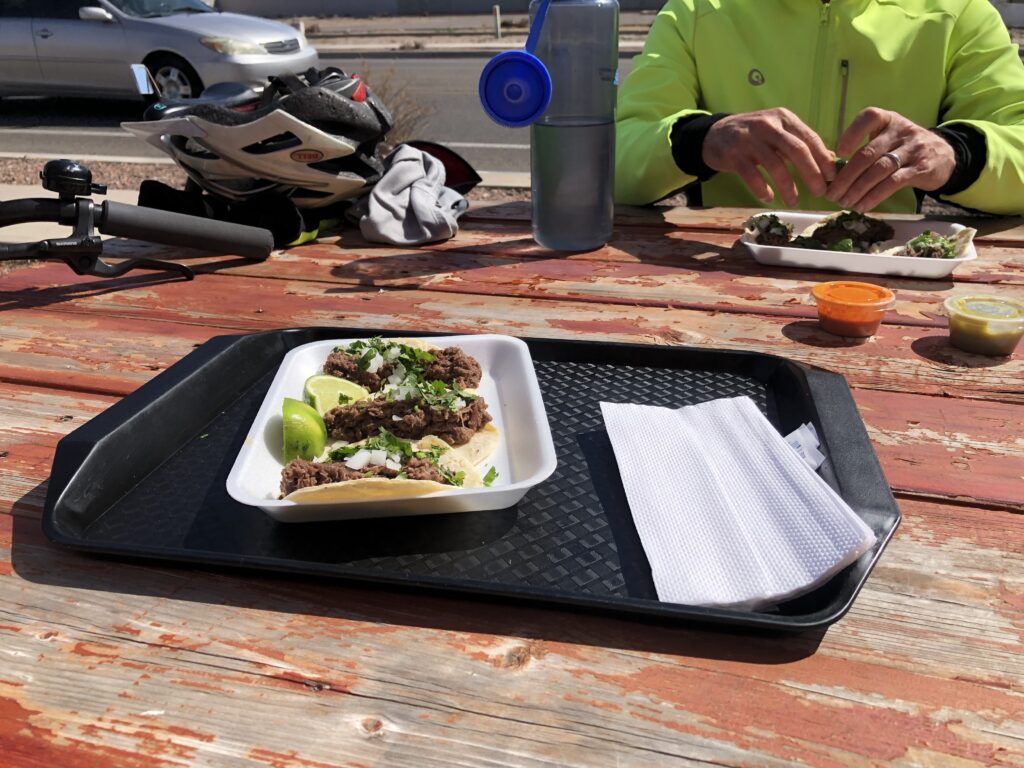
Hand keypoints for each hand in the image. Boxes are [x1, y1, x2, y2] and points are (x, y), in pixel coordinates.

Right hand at [702, 108, 835, 206]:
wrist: (715, 135)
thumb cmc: (753, 136)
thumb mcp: (778, 133)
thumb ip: (801, 144)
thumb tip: (831, 160)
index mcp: (783, 118)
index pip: (809, 138)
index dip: (823, 159)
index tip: (832, 178)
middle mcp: (768, 126)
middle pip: (796, 150)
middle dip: (811, 173)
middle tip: (819, 192)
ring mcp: (749, 140)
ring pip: (775, 165)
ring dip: (787, 186)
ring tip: (794, 201)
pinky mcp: (733, 155)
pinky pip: (752, 175)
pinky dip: (762, 189)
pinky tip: (769, 197)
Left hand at [827, 108, 955, 211]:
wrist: (944, 154)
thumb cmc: (903, 148)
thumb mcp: (886, 139)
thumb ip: (862, 148)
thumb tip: (829, 168)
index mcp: (887, 119)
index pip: (869, 118)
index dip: (852, 134)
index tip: (838, 152)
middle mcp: (900, 131)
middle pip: (868, 153)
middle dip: (846, 176)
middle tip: (832, 194)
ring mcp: (912, 149)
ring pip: (879, 170)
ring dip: (858, 189)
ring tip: (844, 203)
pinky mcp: (920, 168)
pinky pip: (893, 183)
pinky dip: (875, 196)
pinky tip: (862, 206)